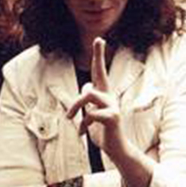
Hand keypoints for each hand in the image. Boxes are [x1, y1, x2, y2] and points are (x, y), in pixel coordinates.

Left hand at [67, 38, 126, 157]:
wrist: (115, 148)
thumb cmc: (103, 130)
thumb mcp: (92, 114)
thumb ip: (89, 101)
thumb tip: (86, 87)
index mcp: (104, 94)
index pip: (100, 72)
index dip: (99, 56)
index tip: (99, 39)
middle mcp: (109, 96)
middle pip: (100, 73)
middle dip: (99, 56)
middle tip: (99, 39)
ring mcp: (112, 106)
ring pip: (89, 94)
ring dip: (75, 106)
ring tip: (70, 118)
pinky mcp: (112, 117)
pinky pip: (91, 114)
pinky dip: (83, 124)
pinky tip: (82, 133)